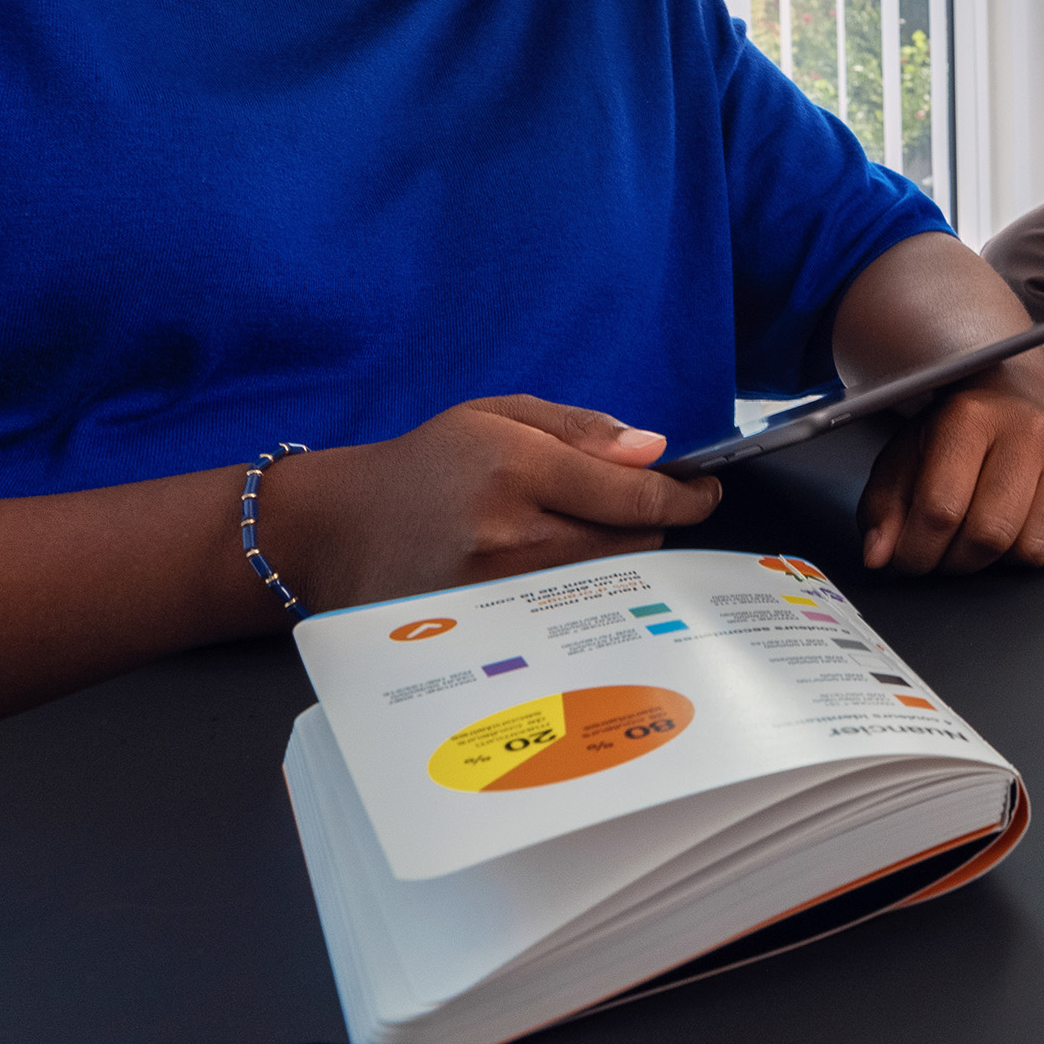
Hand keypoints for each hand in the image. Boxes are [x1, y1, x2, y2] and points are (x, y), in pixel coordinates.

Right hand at [251, 396, 722, 610]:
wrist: (340, 528)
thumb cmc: (425, 465)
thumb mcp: (496, 415)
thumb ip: (582, 429)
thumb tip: (655, 453)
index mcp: (515, 466)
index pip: (634, 495)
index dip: (684, 498)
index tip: (704, 493)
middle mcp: (508, 533)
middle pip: (631, 544)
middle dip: (648, 524)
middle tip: (634, 508)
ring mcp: (497, 591)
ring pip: (605, 581)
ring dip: (617, 558)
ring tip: (585, 535)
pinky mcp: (487, 628)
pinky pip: (568, 613)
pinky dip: (581, 591)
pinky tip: (562, 570)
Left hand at [856, 370, 1043, 572]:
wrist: (1017, 398)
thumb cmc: (958, 436)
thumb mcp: (906, 458)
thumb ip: (884, 508)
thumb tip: (879, 555)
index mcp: (969, 417)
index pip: (940, 509)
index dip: (918, 552)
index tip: (911, 560)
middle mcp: (1027, 428)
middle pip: (990, 535)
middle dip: (959, 562)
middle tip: (950, 553)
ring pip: (1035, 548)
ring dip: (1005, 559)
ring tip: (991, 532)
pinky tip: (1032, 520)